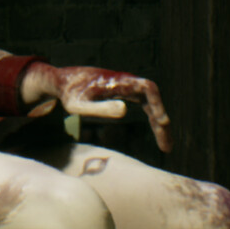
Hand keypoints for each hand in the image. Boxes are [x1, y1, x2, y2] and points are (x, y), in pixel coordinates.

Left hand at [27, 65, 173, 152]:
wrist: (63, 81)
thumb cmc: (69, 94)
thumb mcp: (78, 105)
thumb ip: (99, 109)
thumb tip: (125, 111)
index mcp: (118, 82)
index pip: (147, 88)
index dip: (158, 104)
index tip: (162, 122)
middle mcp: (126, 82)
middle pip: (154, 99)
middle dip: (162, 122)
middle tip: (167, 147)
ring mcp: (127, 86)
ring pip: (152, 103)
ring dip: (160, 123)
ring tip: (166, 146)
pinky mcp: (125, 92)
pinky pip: (145, 105)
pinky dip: (153, 118)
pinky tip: (157, 132)